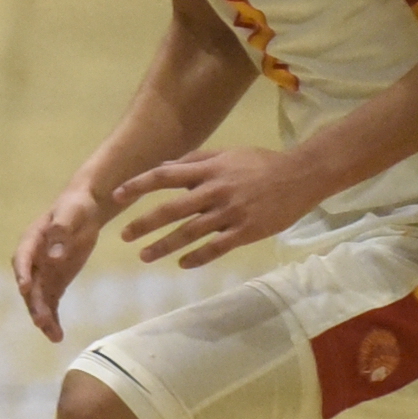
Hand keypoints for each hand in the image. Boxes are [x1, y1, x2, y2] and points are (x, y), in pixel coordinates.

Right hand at [12, 182, 107, 341]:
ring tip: (54, 336)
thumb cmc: (75, 207)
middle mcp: (33, 260)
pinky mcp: (55, 281)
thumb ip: (62, 233)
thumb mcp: (71, 214)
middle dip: (35, 304)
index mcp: (32, 240)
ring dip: (44, 317)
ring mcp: (43, 272)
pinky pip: (51, 303)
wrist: (84, 210)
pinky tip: (58, 336)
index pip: (23, 258)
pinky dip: (53, 319)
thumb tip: (54, 257)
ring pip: (39, 299)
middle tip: (42, 321)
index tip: (24, 288)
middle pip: (30, 285)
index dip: (23, 273)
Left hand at [113, 146, 316, 269]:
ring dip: (164, 246)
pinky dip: (197, 257)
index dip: (138, 185)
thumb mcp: (226, 154)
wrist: (301, 176)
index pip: (164, 176)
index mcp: (208, 170)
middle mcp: (215, 191)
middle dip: (144, 223)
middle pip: (172, 209)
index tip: (116, 196)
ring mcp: (231, 213)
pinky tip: (182, 264)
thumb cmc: (259, 163)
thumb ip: (194, 161)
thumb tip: (162, 168)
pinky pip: (217, 247)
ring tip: (144, 255)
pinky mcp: (246, 231)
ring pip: (190, 232)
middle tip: (124, 235)